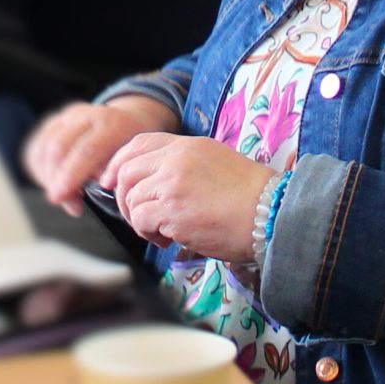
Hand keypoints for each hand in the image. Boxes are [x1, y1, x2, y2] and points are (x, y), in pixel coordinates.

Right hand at [24, 95, 179, 213]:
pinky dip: (41, 171)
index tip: (59, 198)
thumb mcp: (131, 160)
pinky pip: (35, 149)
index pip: (85, 150)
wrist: (128, 120)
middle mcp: (84, 114)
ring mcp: (66, 117)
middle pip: (58, 148)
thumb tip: (95, 189)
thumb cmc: (130, 148)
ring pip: (43, 148)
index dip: (70, 176)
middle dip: (55, 180)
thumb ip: (113, 175)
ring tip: (66, 195)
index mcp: (110, 123)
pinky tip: (55, 183)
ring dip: (48, 178)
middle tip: (67, 202)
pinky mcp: (52, 123)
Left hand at [102, 134, 272, 266]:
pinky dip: (148, 233)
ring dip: (139, 220)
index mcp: (187, 145)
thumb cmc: (252, 197)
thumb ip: (184, 166)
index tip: (112, 181)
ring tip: (161, 232)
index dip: (119, 162)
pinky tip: (168, 239)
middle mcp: (176, 159)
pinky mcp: (172, 210)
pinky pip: (141, 220)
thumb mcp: (216, 163)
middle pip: (127, 171)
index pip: (138, 143)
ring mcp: (172, 183)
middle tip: (139, 217)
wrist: (272, 213)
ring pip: (131, 198)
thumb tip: (155, 184)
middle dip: (124, 197)